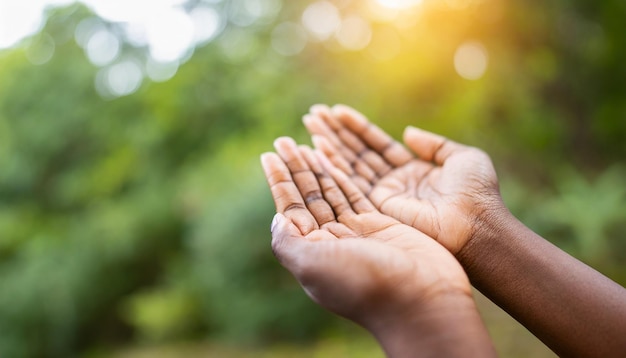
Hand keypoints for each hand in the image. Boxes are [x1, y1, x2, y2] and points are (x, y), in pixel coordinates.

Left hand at [261, 137, 470, 323]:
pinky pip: (356, 196)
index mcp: (311, 253)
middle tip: (283, 140)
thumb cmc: (364, 284)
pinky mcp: (381, 226)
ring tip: (302, 144)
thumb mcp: (313, 265)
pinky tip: (331, 161)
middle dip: (295, 169)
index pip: (290, 209)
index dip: (279, 181)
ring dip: (315, 169)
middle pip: (308, 198)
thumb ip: (288, 242)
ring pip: (330, 194)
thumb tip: (276, 220)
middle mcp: (331, 243)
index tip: (268, 155)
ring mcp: (356, 234)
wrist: (420, 299)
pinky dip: (342, 178)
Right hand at [303, 104, 504, 254]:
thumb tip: (407, 132)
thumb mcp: (462, 158)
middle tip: (313, 113)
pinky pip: (352, 181)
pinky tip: (317, 146)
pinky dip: (333, 163)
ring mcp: (384, 196)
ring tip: (310, 122)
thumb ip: (434, 144)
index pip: (378, 145)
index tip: (337, 111)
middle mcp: (394, 183)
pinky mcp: (378, 208)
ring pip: (350, 164)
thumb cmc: (477, 193)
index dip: (357, 128)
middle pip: (358, 153)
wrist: (477, 225)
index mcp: (412, 170)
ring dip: (328, 143)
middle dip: (336, 133)